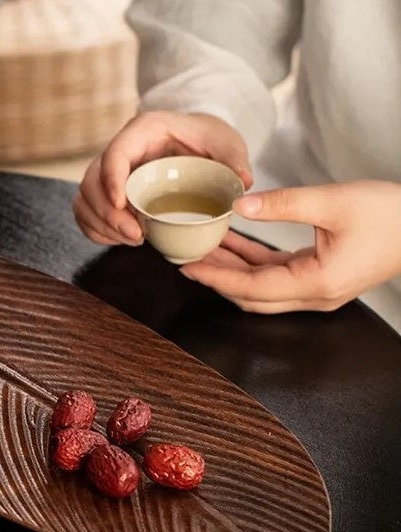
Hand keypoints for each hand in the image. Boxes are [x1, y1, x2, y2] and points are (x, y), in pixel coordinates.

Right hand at [73, 111, 252, 245]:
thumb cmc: (208, 139)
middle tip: (136, 236)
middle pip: (92, 181)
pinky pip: (87, 212)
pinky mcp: (107, 192)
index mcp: (143, 131)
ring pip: (85, 199)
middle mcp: (120, 150)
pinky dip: (97, 230)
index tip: (122, 204)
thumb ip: (234, 160)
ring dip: (101, 225)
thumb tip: (242, 182)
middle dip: (107, 213)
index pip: (114, 154)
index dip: (111, 180)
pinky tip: (120, 240)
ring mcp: (110, 173)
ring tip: (132, 240)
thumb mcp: (226, 143)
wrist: (197, 143)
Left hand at [180, 181, 400, 312]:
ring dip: (232, 268)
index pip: (251, 288)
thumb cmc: (391, 215)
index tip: (189, 267)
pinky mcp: (318, 276)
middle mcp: (313, 295)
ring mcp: (316, 289)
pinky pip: (275, 274)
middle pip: (250, 294)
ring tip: (203, 247)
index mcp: (316, 283)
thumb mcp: (334, 202)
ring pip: (260, 286)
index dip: (217, 277)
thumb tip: (240, 204)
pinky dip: (252, 260)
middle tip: (186, 259)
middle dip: (217, 277)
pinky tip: (232, 242)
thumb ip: (283, 203)